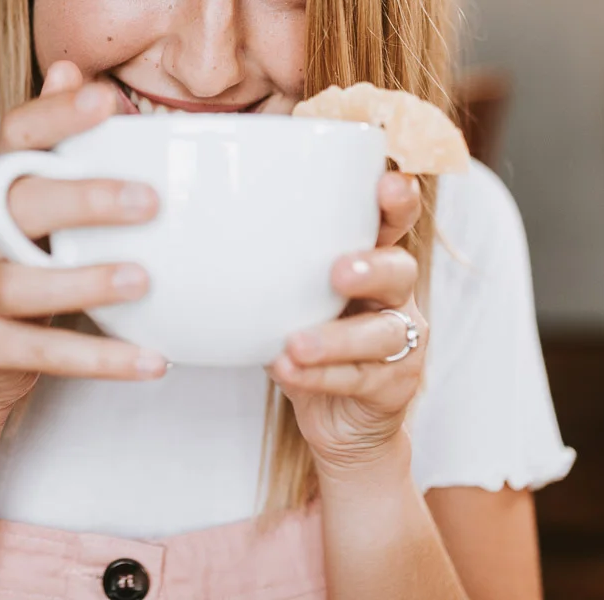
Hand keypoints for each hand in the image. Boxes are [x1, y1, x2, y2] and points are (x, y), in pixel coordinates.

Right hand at [0, 60, 167, 417]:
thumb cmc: (32, 268)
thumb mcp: (47, 210)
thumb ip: (64, 149)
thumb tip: (72, 69)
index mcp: (0, 189)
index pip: (15, 137)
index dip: (55, 115)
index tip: (106, 99)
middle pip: (17, 204)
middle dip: (82, 198)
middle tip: (150, 200)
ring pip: (17, 282)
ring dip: (83, 281)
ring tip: (143, 281)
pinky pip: (37, 352)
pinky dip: (97, 358)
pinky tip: (152, 361)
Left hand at [268, 173, 427, 473]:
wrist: (339, 422)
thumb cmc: (308, 342)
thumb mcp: (288, 299)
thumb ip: (267, 267)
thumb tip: (203, 229)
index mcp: (370, 261)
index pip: (391, 223)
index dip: (397, 202)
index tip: (387, 182)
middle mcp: (394, 297)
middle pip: (399, 270)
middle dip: (371, 267)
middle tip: (338, 272)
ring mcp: (401, 343)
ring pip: (381, 333)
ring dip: (336, 337)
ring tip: (296, 343)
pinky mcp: (393, 386)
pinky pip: (360, 378)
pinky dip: (322, 375)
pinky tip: (290, 370)